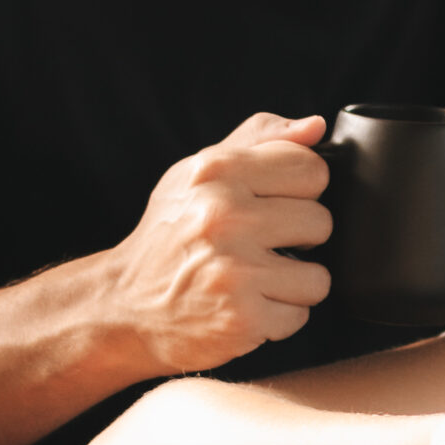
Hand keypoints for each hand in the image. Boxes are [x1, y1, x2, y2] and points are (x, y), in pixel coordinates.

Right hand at [97, 111, 331, 374]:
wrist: (123, 306)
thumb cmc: (168, 237)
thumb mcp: (197, 175)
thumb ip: (258, 141)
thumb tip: (316, 126)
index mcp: (215, 172)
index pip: (310, 168)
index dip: (300, 190)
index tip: (276, 204)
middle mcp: (224, 216)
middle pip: (321, 222)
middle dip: (299, 239)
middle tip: (261, 247)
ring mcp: (234, 270)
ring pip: (318, 276)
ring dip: (293, 284)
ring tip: (256, 279)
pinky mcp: (242, 318)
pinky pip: (300, 315)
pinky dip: (278, 317)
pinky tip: (246, 305)